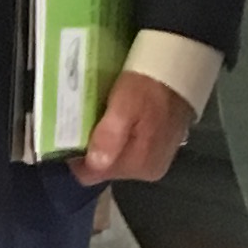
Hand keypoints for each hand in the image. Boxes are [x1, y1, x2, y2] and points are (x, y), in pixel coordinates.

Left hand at [77, 68, 196, 191]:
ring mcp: (153, 162)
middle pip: (102, 169)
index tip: (67, 135)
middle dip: (90, 149)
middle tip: (84, 123)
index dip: (75, 157)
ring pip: (113, 160)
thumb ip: (110, 134)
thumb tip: (95, 162)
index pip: (91, 175)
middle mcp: (146, 171)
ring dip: (103, 143)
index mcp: (138, 165)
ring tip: (99, 119)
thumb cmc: (149, 86)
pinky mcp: (157, 152)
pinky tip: (115, 121)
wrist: (180, 72)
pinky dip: (117, 139)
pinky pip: (126, 152)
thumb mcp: (125, 104)